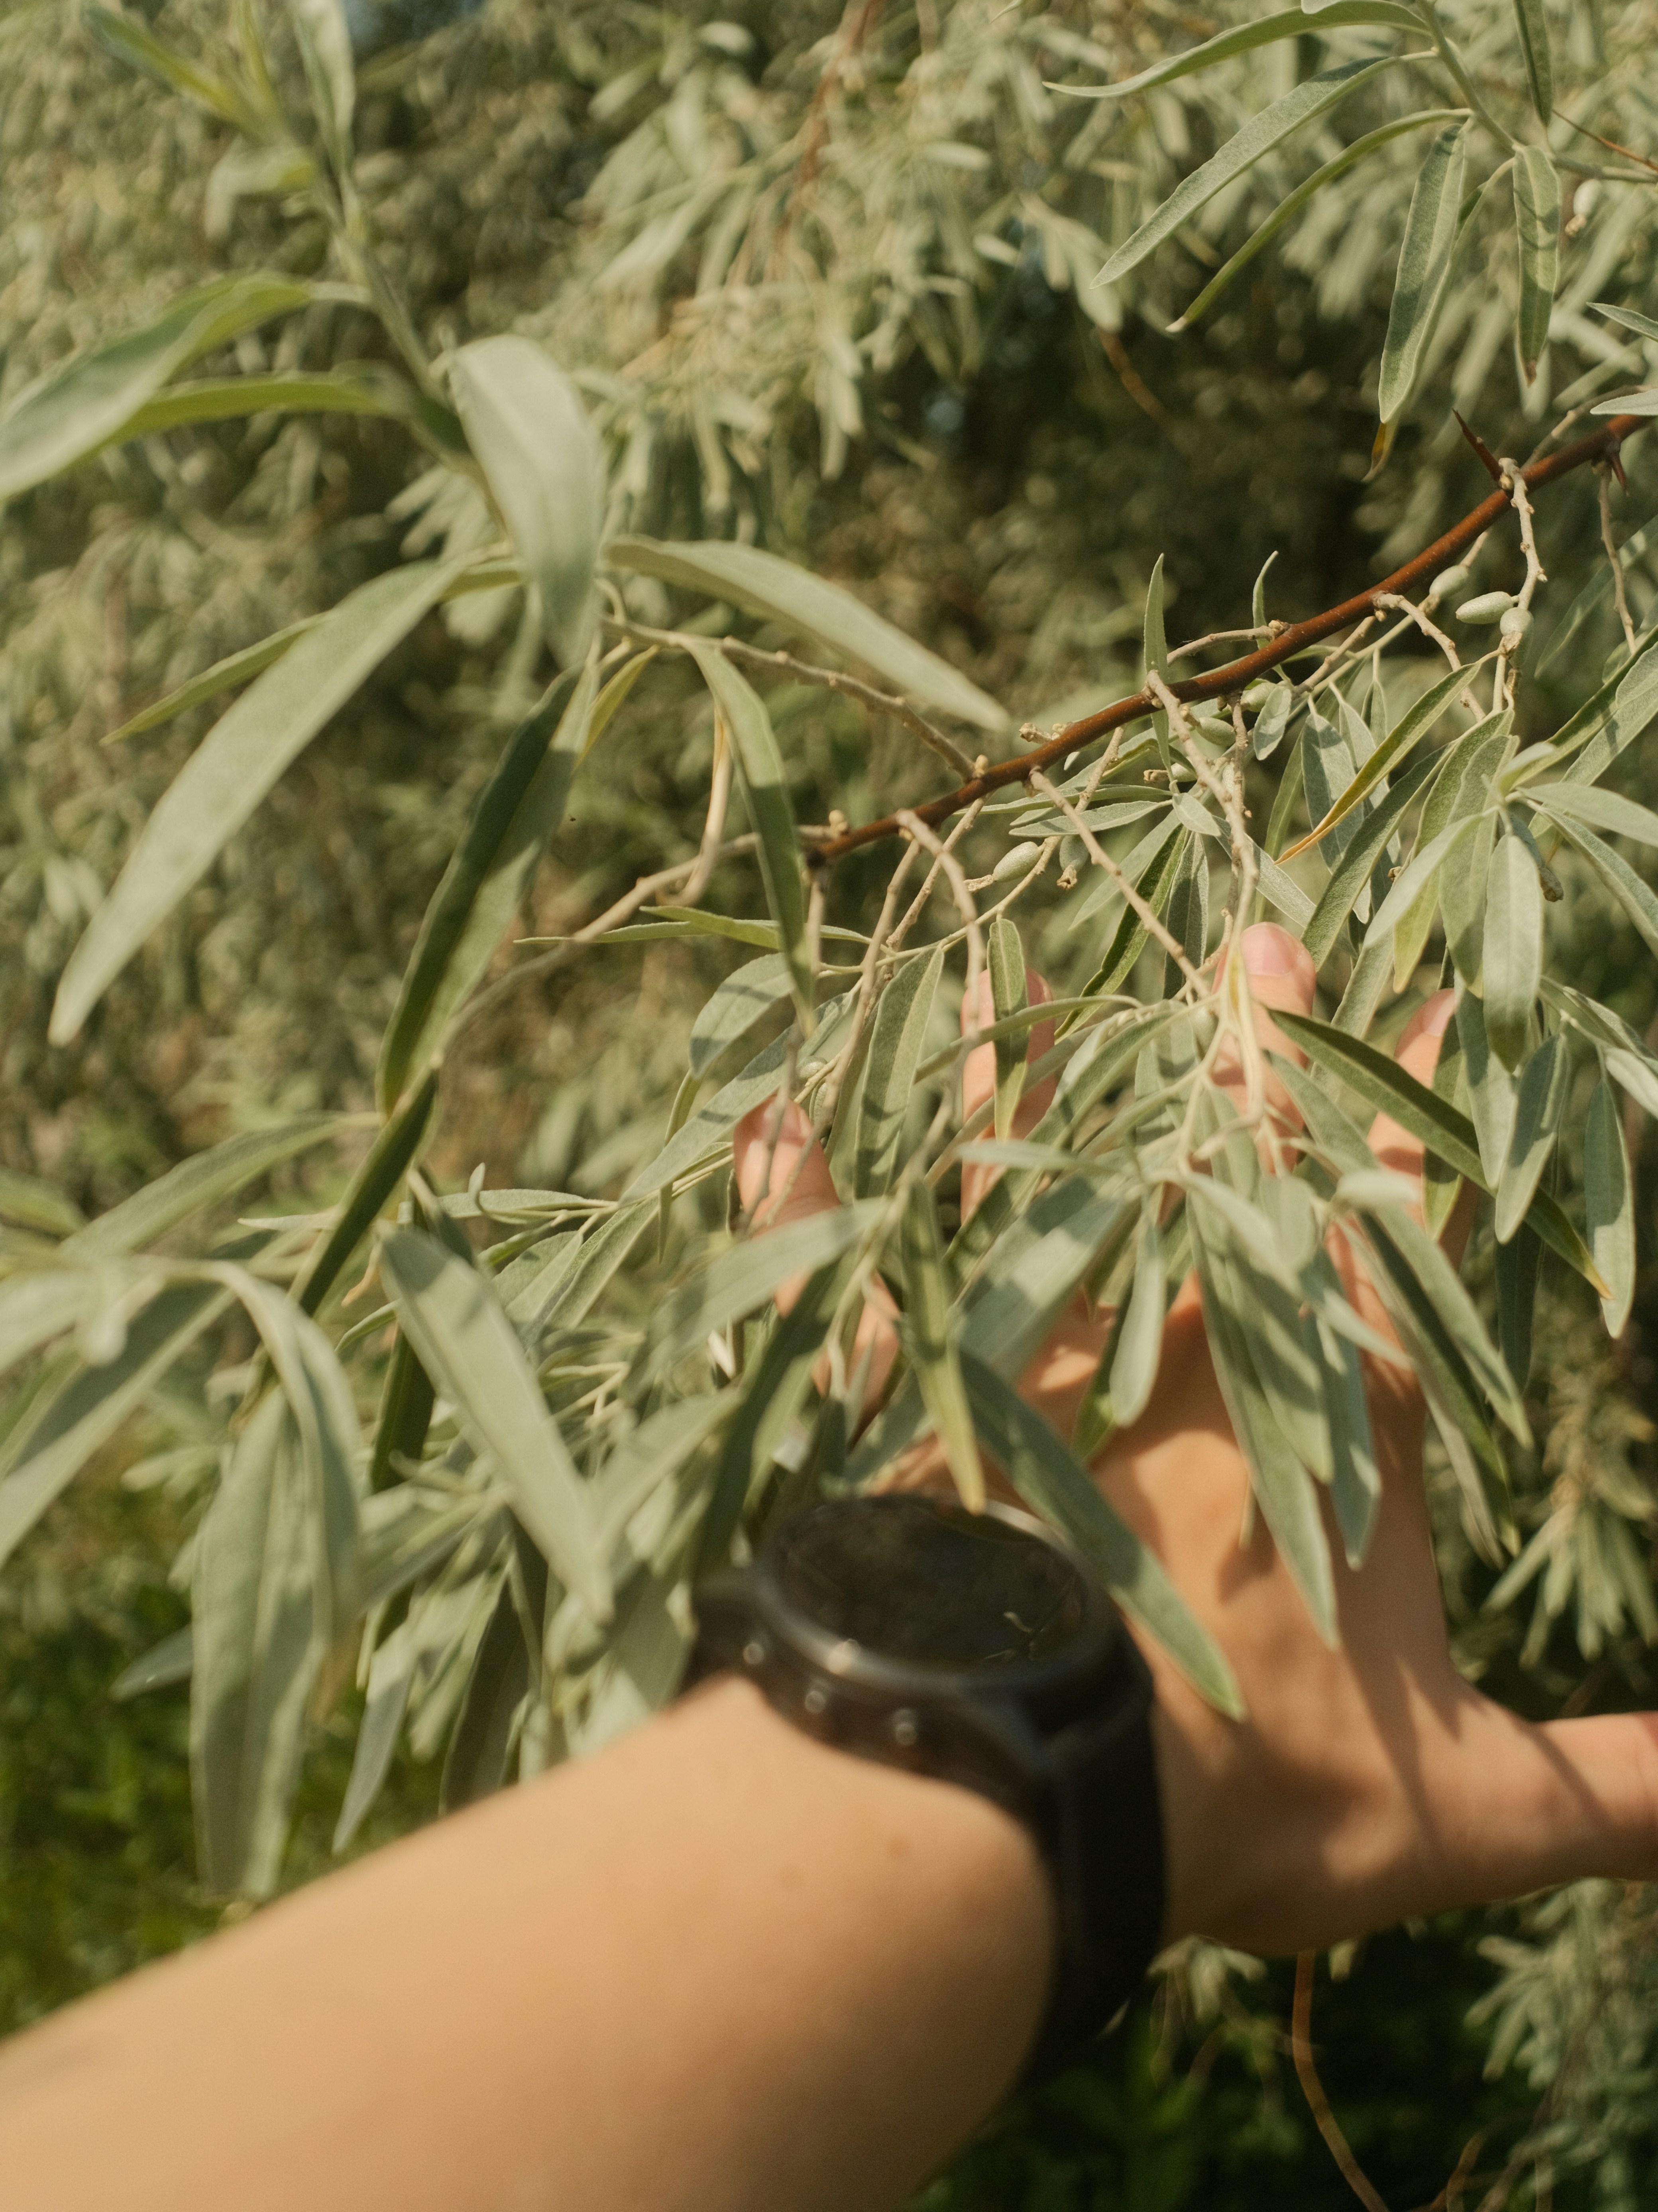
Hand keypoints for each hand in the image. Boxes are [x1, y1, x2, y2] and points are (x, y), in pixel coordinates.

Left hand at [734, 925, 1657, 1959]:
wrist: (1036, 1796)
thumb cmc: (1252, 1786)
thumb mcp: (1468, 1808)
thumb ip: (1620, 1791)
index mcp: (1321, 1411)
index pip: (1399, 1234)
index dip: (1426, 1127)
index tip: (1442, 998)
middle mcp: (1178, 1347)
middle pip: (1230, 1169)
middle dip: (1261, 1053)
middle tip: (1260, 935)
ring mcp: (1034, 1357)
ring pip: (1041, 1187)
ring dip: (1032, 1084)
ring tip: (1015, 980)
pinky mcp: (910, 1402)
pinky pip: (843, 1276)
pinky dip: (802, 1199)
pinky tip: (767, 1120)